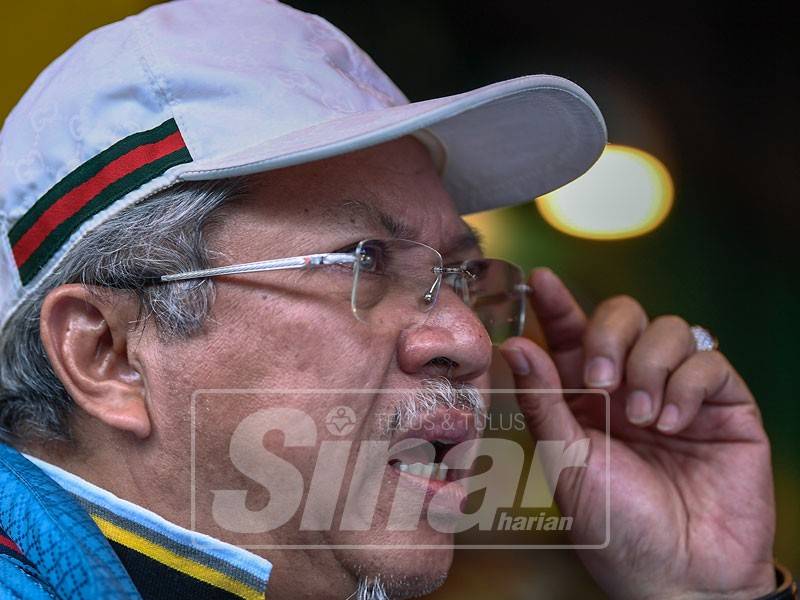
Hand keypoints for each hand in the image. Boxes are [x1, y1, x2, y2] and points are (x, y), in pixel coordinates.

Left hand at [499, 268, 775, 598]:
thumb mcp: (566, 459)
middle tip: (599, 382)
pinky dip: (687, 385)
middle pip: (624, 315)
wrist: (679, 574)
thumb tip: (515, 344)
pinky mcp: (724, 404)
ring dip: (649, 367)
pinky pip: (708, 361)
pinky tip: (674, 423)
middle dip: (609, 335)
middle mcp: (631, 385)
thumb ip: (543, 399)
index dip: (558, 303)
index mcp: (586, 396)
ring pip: (668, 329)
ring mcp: (679, 392)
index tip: (540, 279)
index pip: (573, 333)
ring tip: (642, 418)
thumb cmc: (613, 524)